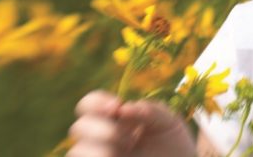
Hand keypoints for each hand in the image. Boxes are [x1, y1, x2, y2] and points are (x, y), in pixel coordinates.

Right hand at [68, 90, 195, 156]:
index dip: (97, 101)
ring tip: (125, 149)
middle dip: (100, 128)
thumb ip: (152, 111)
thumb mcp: (170, 124)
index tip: (118, 106)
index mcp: (115, 121)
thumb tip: (124, 109)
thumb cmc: (176, 149)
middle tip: (127, 137)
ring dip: (99, 148)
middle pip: (78, 127)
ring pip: (76, 151)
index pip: (89, 105)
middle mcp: (103, 140)